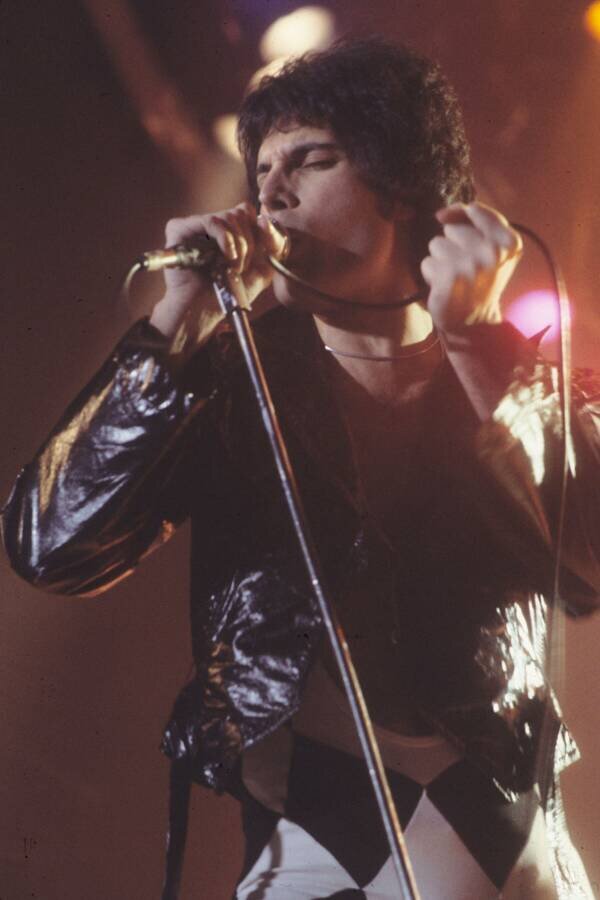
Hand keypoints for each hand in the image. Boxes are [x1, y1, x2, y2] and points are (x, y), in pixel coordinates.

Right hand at [150, 202, 286, 339]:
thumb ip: (273, 245)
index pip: (247, 211)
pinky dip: (225, 239)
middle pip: (240, 213)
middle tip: (241, 268)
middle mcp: (212, 226)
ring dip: (238, 246)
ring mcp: (195, 226)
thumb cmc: (230, 293)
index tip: (261, 252)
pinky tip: (225, 259)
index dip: (258, 229)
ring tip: (231, 269)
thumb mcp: (263, 270)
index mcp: (229, 231)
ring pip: (228, 216)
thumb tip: (265, 220)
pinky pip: (211, 221)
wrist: (204, 310)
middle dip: (248, 243)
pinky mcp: (180, 229)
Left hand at [420, 201, 522, 333]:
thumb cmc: (482, 279)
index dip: (461, 218)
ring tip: (454, 277)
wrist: (476, 322)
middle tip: (464, 267)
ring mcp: (471, 265)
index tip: (462, 238)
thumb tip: (441, 214)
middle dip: (452, 245)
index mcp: (509, 241)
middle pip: (451, 228)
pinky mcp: (450, 278)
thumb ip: (476, 221)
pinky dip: (431, 276)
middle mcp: (493, 251)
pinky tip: (445, 287)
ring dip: (440, 260)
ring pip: (436, 244)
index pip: (474, 209)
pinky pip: (427, 263)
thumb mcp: (495, 248)